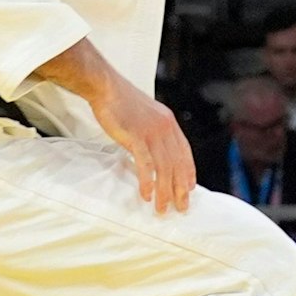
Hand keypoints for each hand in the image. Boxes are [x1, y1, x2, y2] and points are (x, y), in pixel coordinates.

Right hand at [89, 73, 194, 213]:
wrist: (106, 86)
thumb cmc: (119, 100)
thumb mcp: (144, 113)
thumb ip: (152, 128)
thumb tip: (152, 147)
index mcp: (168, 122)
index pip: (185, 152)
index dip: (188, 172)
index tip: (189, 189)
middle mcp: (165, 128)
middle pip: (177, 164)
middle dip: (180, 189)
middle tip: (181, 208)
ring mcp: (152, 133)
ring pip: (164, 168)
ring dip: (165, 192)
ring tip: (163, 209)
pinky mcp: (136, 137)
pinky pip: (146, 165)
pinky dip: (148, 182)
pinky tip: (147, 194)